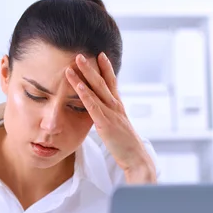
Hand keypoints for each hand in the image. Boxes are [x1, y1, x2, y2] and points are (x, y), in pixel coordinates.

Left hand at [65, 53, 156, 183]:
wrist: (136, 158)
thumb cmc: (126, 146)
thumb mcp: (118, 128)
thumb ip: (111, 119)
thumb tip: (103, 116)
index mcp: (119, 107)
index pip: (112, 83)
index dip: (106, 68)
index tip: (100, 55)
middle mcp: (116, 106)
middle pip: (103, 81)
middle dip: (92, 66)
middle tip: (81, 53)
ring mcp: (111, 113)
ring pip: (97, 90)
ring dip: (85, 75)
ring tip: (76, 62)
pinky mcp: (105, 123)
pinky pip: (93, 106)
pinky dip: (85, 95)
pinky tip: (77, 85)